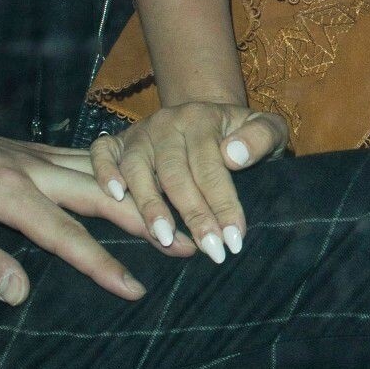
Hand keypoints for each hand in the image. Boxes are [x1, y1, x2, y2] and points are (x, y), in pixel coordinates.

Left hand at [0, 89, 165, 306]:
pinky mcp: (30, 148)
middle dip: (144, 217)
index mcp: (9, 191)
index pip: (65, 234)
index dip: (102, 264)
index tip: (136, 287)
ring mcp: (34, 152)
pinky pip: (81, 156)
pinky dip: (112, 167)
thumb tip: (21, 293)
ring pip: (97, 169)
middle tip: (187, 238)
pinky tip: (131, 175)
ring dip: (136, 189)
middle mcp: (31, 166)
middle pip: (99, 194)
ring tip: (175, 206)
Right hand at [90, 102, 287, 263]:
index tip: (235, 239)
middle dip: (193, 214)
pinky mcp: (119, 140)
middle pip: (175, 172)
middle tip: (211, 251)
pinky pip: (103, 151)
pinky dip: (105, 170)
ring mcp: (141, 132)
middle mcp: (167, 122)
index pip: (211, 165)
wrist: (208, 117)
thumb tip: (235, 155)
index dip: (223, 203)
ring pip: (138, 167)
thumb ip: (261, 137)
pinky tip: (115, 196)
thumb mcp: (266, 127)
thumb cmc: (241, 133)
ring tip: (164, 237)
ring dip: (149, 204)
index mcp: (202, 117)